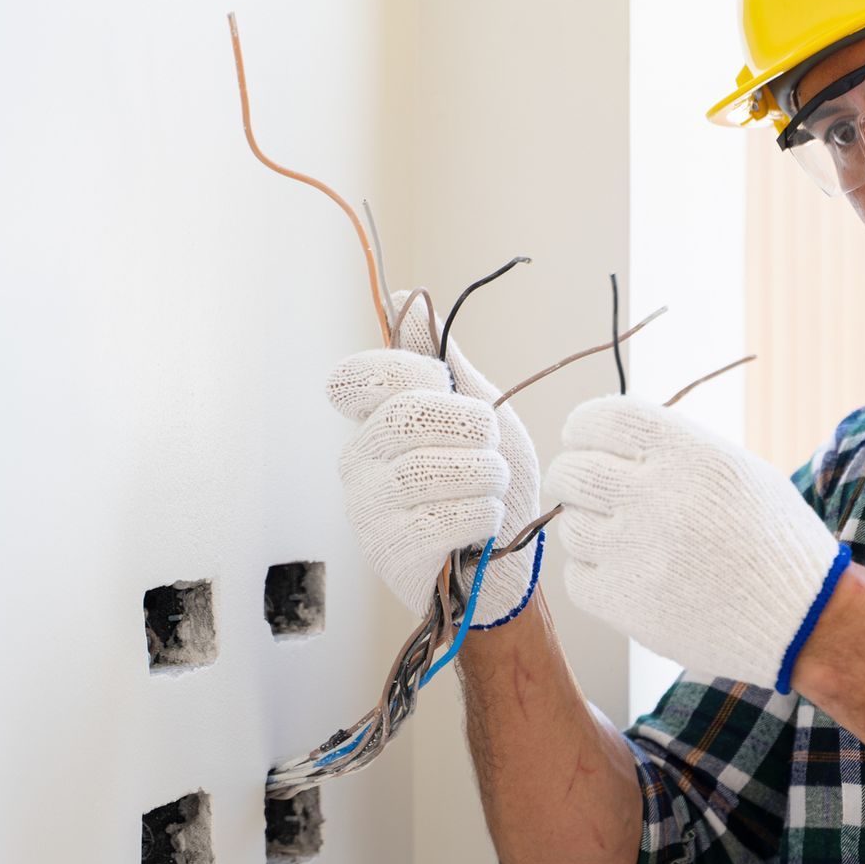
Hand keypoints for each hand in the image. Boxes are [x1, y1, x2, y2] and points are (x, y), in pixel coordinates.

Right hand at [383, 291, 542, 624]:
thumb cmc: (491, 484)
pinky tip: (481, 525)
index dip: (410, 375)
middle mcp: (357, 460)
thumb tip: (403, 297)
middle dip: (472, 428)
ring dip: (485, 475)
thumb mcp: (478, 410)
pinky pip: (442, 516)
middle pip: (408, 416)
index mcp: (374, 419)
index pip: (357, 378)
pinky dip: (481, 515)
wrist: (507, 567)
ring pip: (430, 468)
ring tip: (492, 488)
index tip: (445, 389)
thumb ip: (441, 361)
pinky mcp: (387, 552)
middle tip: (492, 449)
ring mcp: (366, 508)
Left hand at [542, 396, 848, 690]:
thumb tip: (610, 442)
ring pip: (571, 527)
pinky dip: (594, 576)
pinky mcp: (625, 602)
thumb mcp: (739, 470)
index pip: (599, 418)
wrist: (802, 618)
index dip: (582, 429)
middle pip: (571, 472)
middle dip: (572, 479)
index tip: (583, 442)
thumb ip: (676, 449)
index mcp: (689, 453)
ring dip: (588, 530)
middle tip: (586, 491)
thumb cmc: (773, 539)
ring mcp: (636, 551)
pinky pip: (576, 577)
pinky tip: (629, 575)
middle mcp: (657, 495)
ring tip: (627, 540)